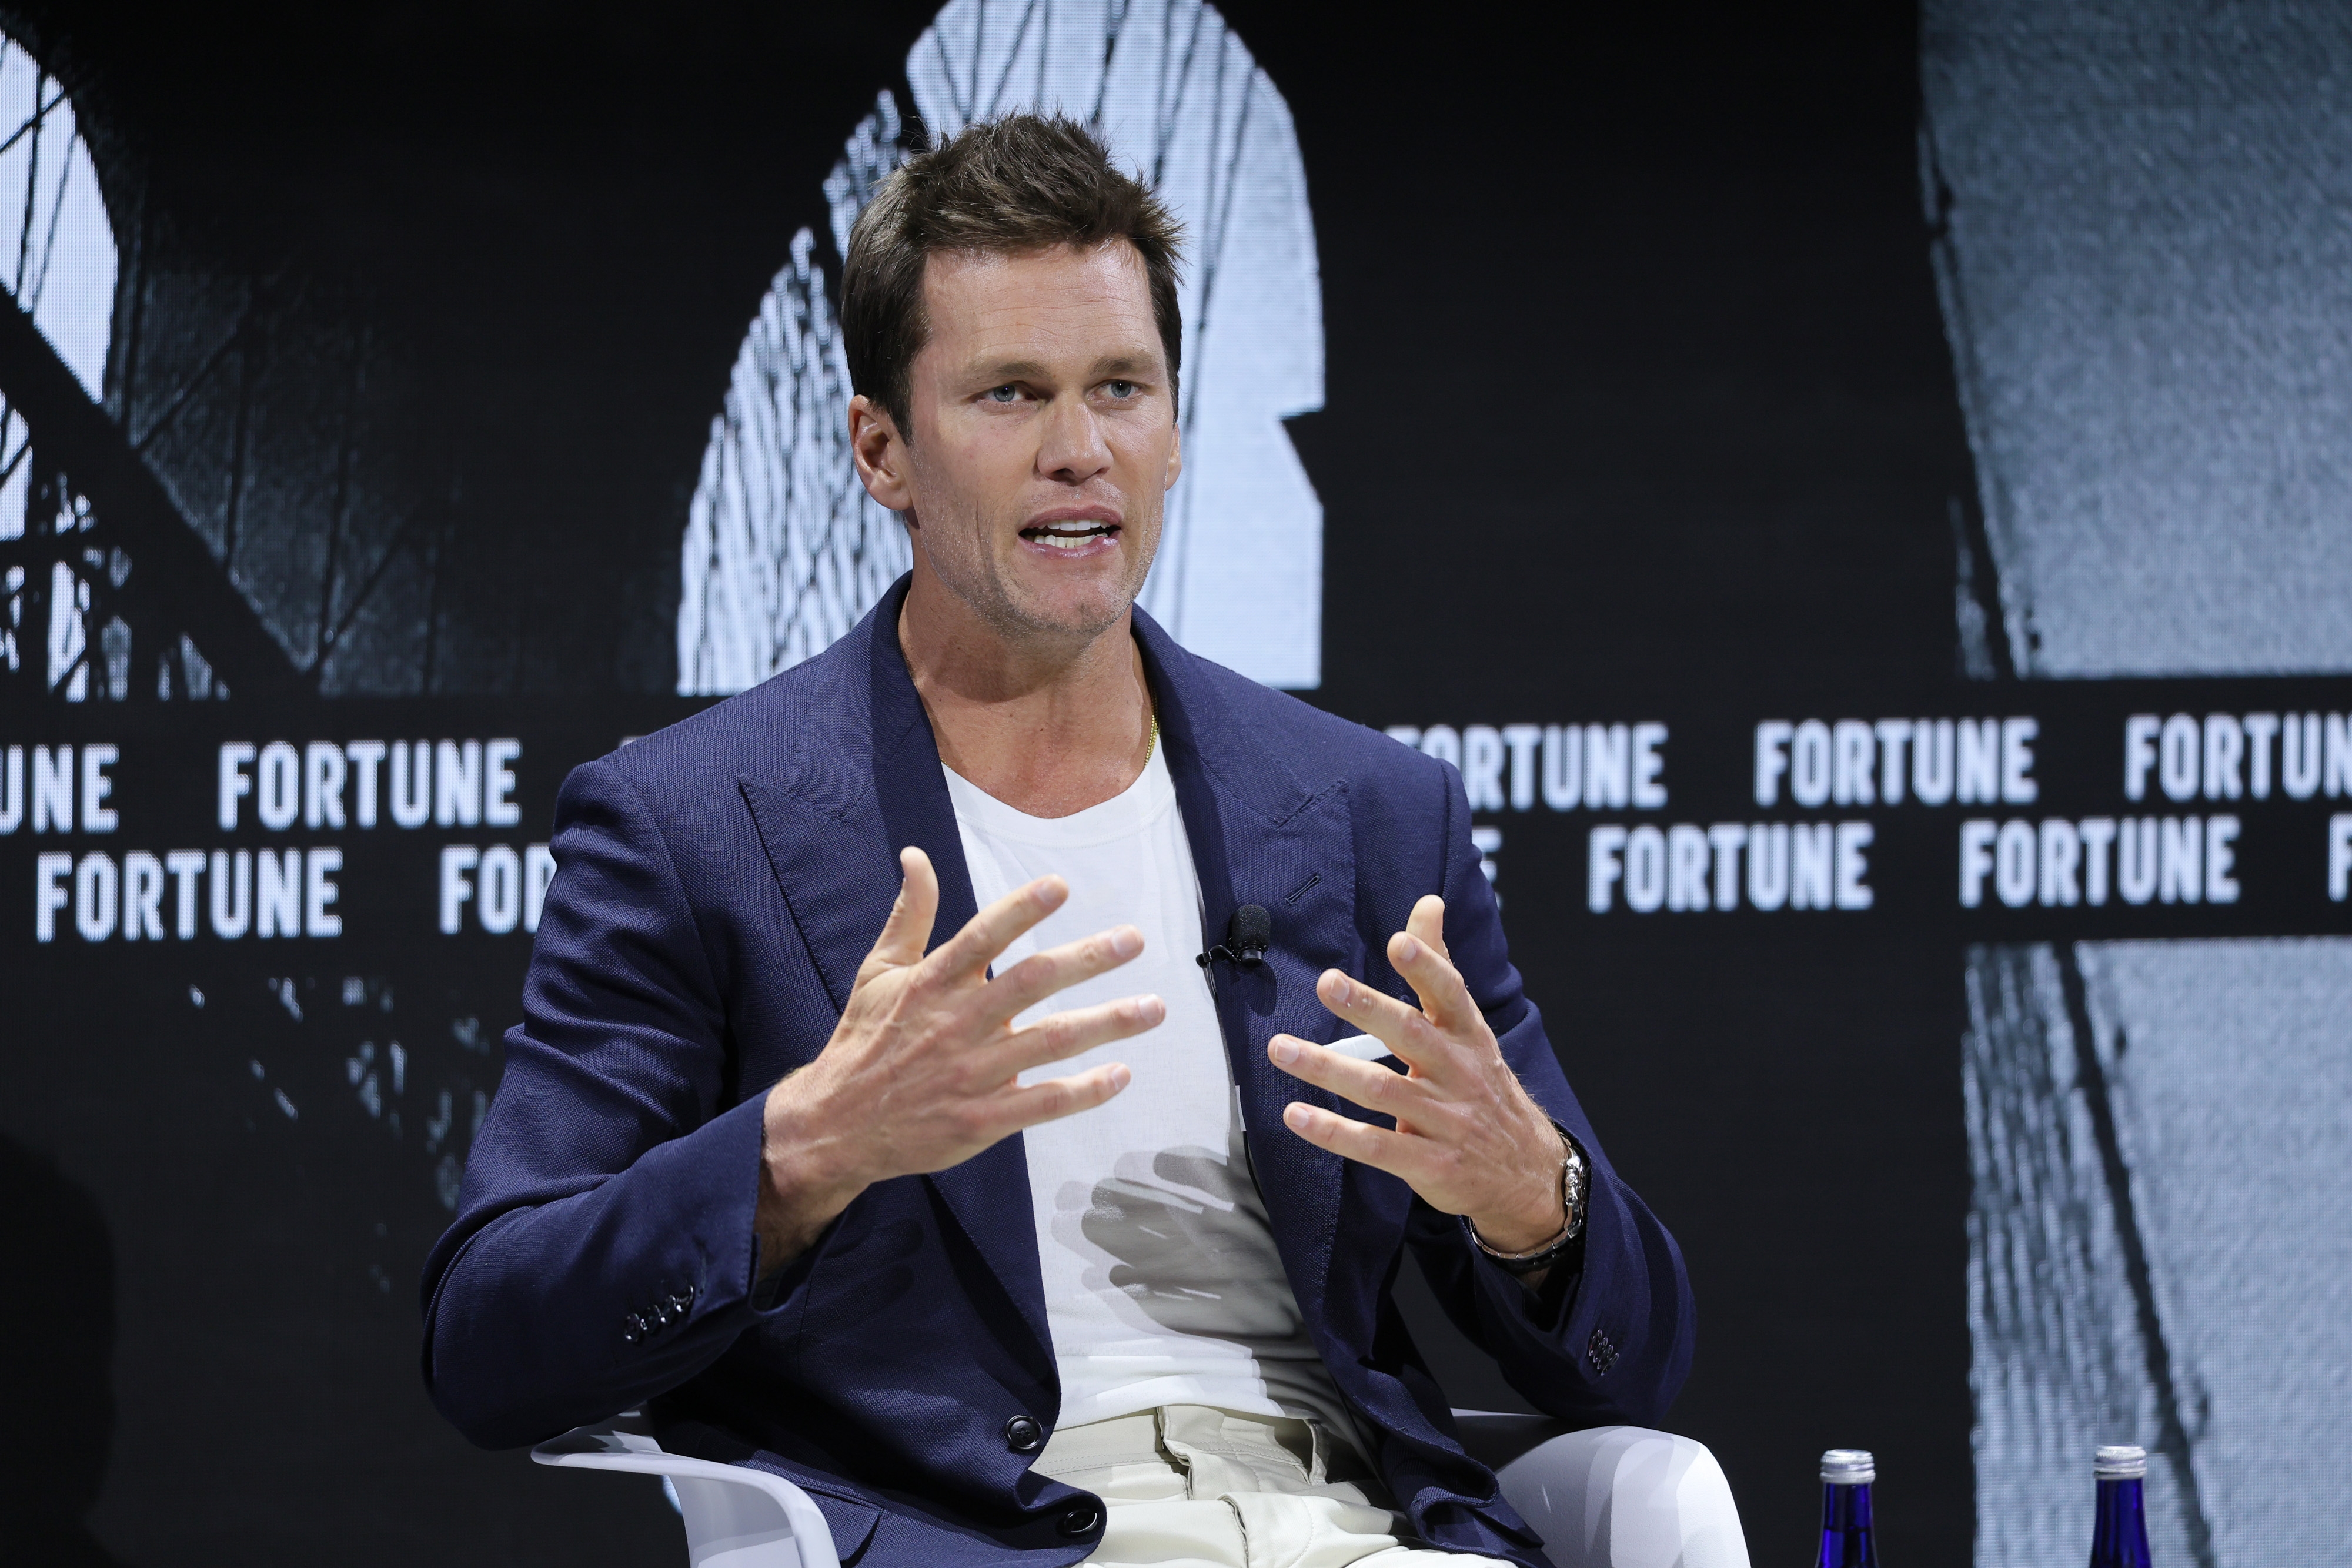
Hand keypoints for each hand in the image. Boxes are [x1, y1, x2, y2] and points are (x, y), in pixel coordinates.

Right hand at [756, 846, 1163, 1273]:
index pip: (982, 937)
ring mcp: (972, 1074)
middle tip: (1134, 940)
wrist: (838, 1126)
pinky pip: (1043, 1103)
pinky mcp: (982, 1120)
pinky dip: (1085, 1091)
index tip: (1061, 885)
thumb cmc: (865, 1040)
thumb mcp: (878, 971)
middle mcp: (957, 1023)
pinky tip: (1120, 1075)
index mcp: (932, 983)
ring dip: (1107, 1023)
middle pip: (1030, 983)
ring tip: (1153, 1008)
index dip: (1020, 910)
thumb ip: (909, 915)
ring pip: (1050, 1043)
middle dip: (1087, 959)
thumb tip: (916, 856)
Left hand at [1266, 895, 1565, 1254]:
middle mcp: (1459, 1073)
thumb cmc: (1481, 1085)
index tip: (1398, 941)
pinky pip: (1375, 1146)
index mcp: (1468, 1035)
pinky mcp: (1429, 1163)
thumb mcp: (1468, 1027)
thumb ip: (1440, 966)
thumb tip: (1428, 902)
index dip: (1427, 967)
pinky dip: (1333, 1132)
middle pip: (1412, 1035)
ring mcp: (1445, 1120)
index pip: (1451, 993)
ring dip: (1327, 1068)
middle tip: (1328, 983)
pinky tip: (1295, 1114)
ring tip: (1280, 1048)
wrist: (1525, 1170)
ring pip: (1381, 1089)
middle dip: (1369, 1008)